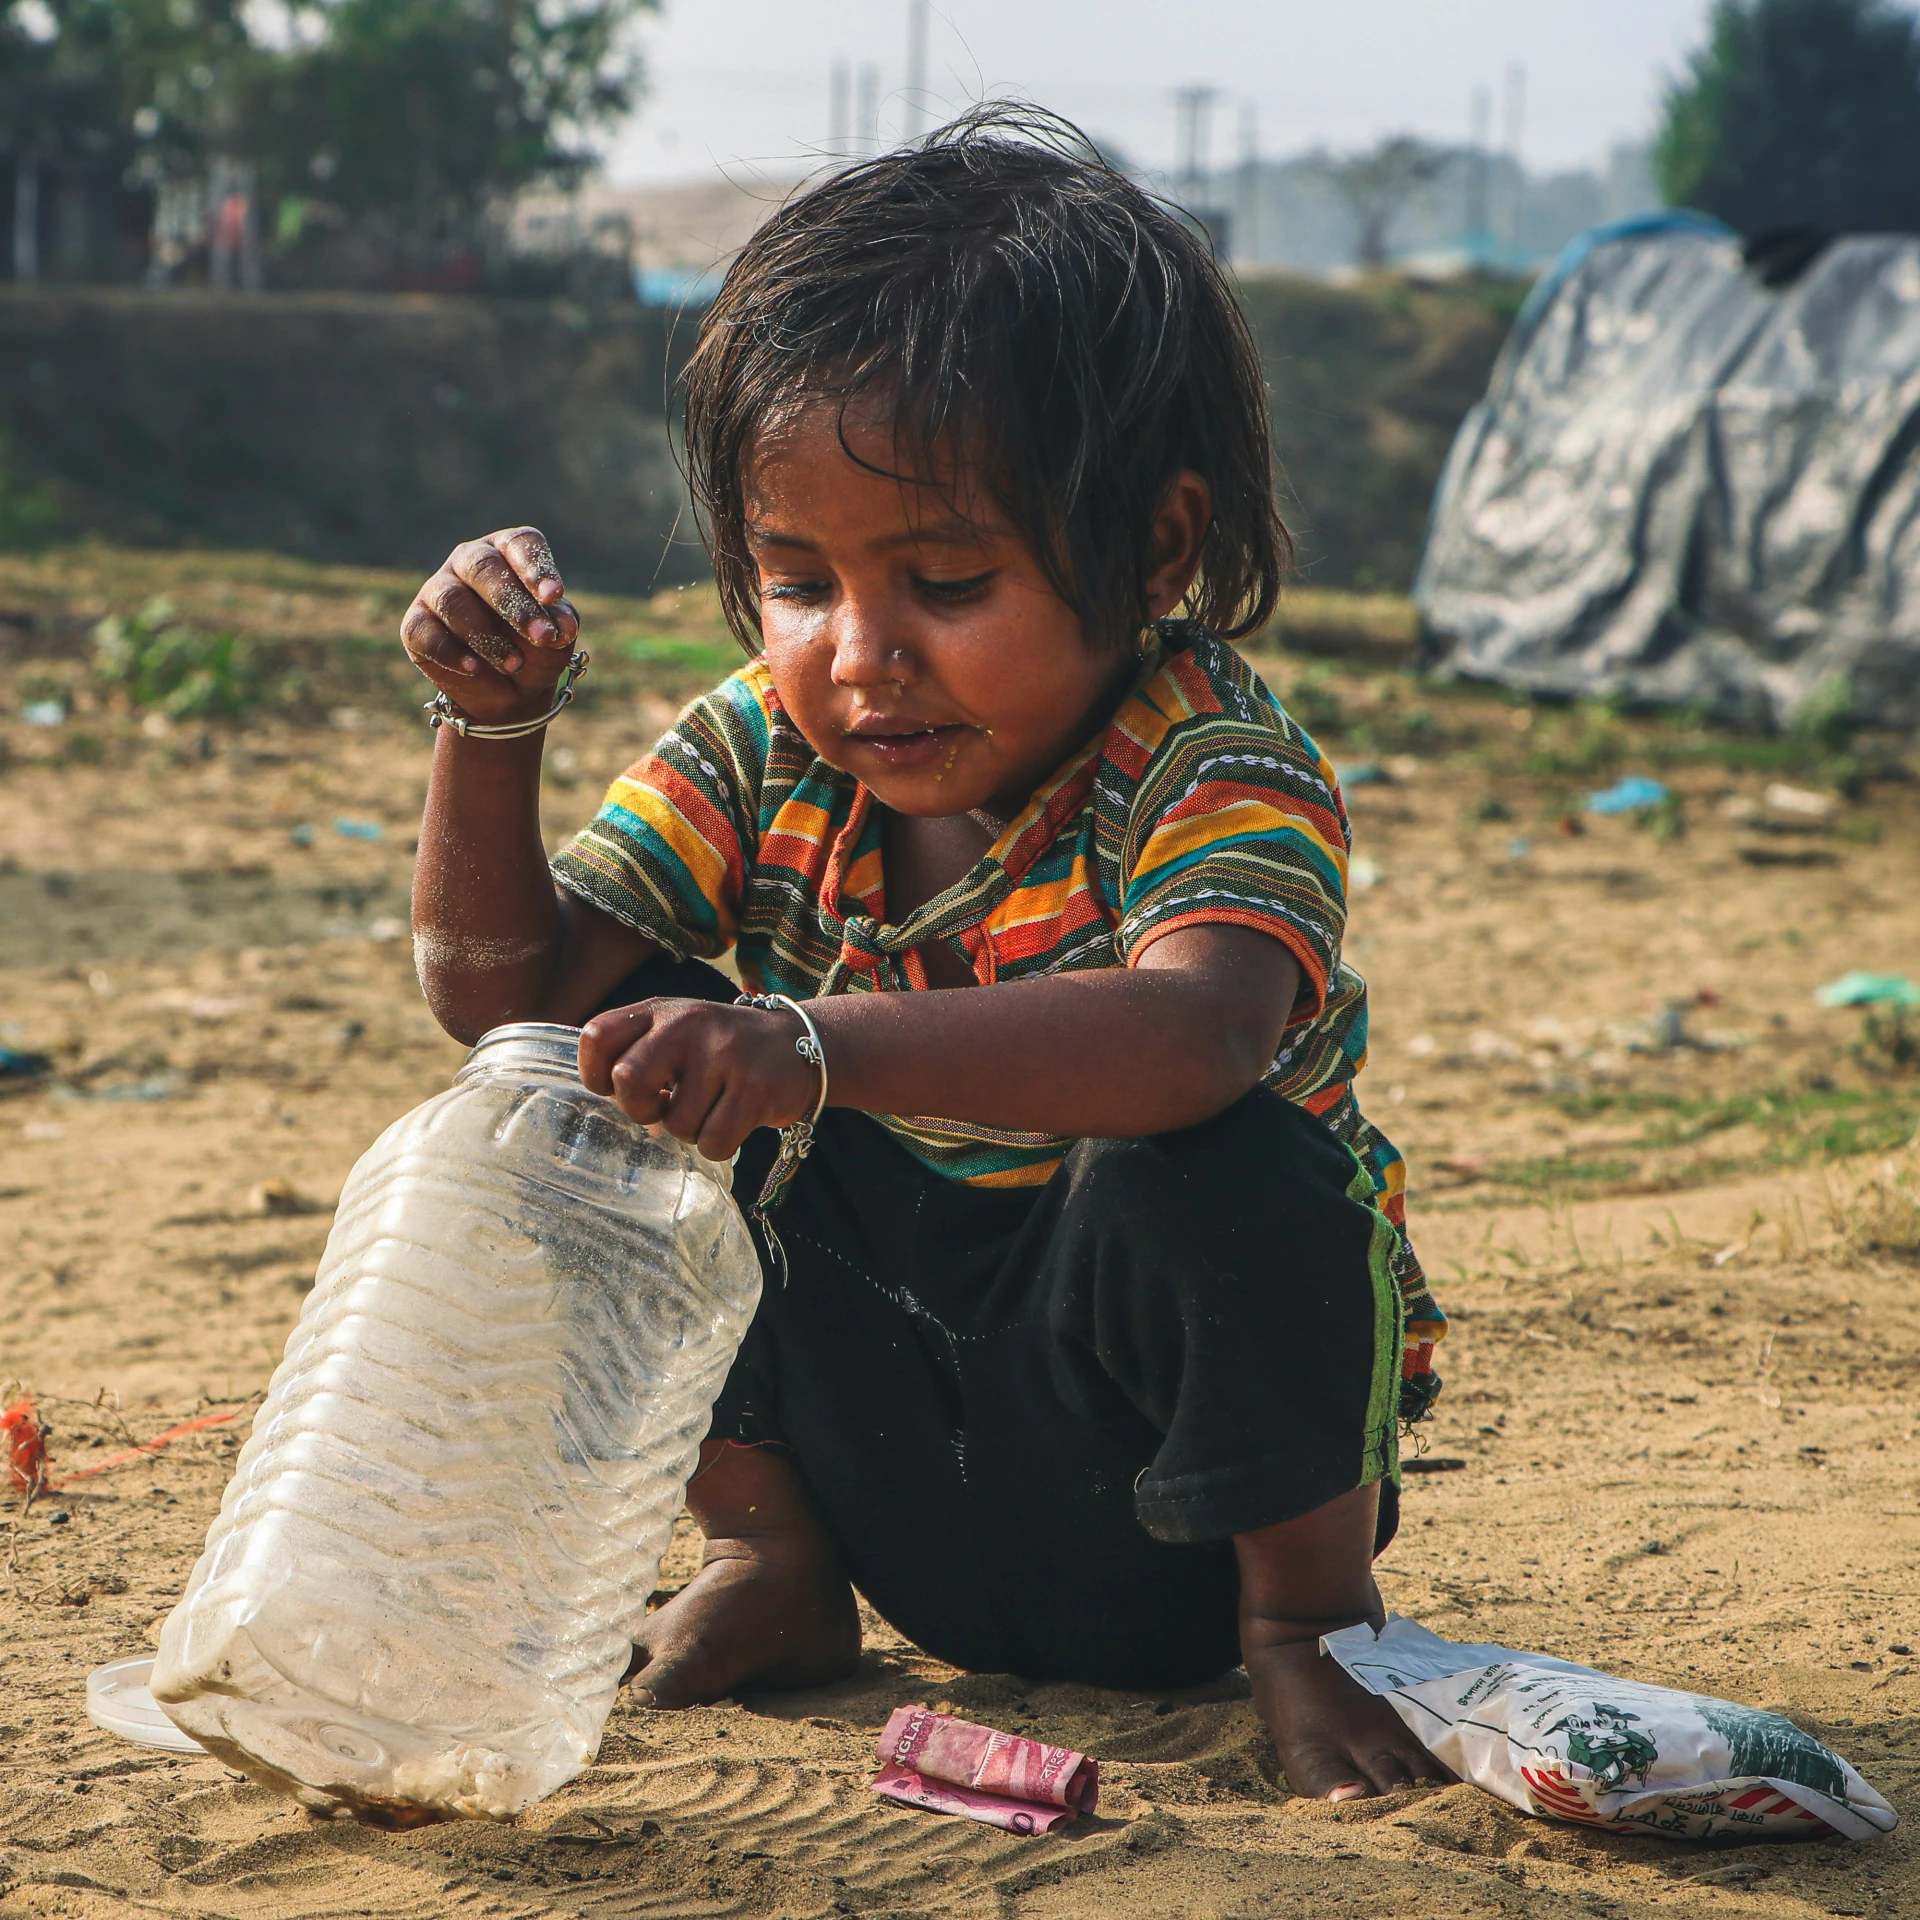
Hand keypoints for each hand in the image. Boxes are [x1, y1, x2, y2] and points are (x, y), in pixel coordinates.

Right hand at [401, 525, 581, 725]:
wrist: (511, 691)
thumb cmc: (536, 649)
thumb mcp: (557, 637)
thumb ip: (561, 625)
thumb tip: (562, 627)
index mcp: (508, 552)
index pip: (519, 544)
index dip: (536, 568)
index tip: (553, 596)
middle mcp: (469, 562)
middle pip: (484, 568)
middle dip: (514, 604)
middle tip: (542, 636)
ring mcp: (438, 590)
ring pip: (453, 601)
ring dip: (486, 635)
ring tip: (514, 664)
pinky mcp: (416, 624)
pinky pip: (425, 632)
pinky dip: (452, 653)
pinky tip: (475, 668)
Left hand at [579, 998, 824, 1159]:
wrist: (801, 1045)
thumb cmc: (723, 1049)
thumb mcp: (678, 1032)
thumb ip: (639, 1052)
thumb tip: (608, 1098)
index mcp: (661, 1011)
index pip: (597, 1036)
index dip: (595, 1074)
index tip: (616, 1089)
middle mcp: (689, 1024)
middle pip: (627, 1079)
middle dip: (641, 1109)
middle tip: (663, 1108)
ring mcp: (724, 1054)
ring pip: (676, 1124)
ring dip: (690, 1130)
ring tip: (712, 1107)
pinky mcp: (755, 1087)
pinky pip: (713, 1141)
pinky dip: (719, 1144)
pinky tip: (733, 1120)